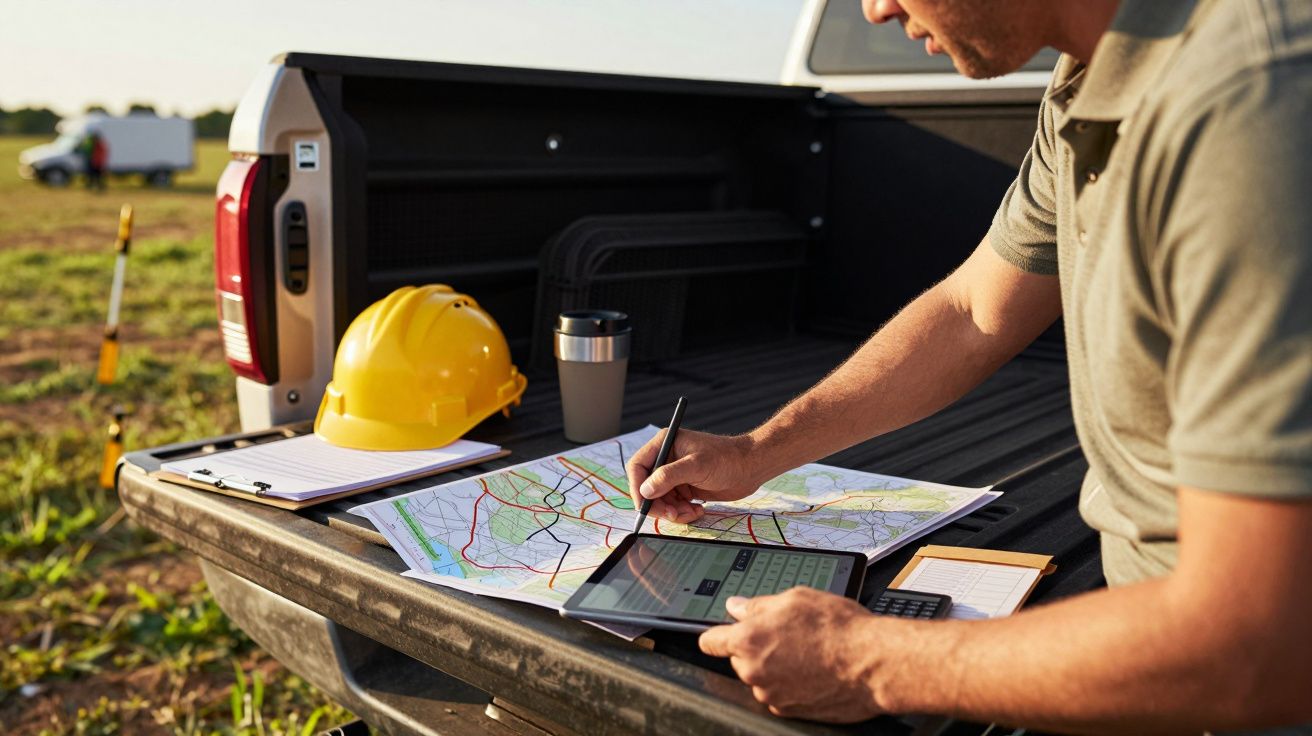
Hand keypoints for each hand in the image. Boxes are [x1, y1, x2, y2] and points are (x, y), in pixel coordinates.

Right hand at [625, 429, 763, 523]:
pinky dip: (682, 512)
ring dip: (673, 511)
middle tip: (673, 515)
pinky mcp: (685, 488)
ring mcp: (676, 475)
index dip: (638, 487)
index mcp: (665, 444)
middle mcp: (667, 459)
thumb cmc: (727, 459)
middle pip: (647, 487)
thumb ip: (668, 476)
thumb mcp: (696, 466)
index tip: (644, 506)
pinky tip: (698, 510)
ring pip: (660, 500)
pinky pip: (673, 505)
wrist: (751, 468)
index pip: (638, 466)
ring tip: (691, 512)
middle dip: (658, 504)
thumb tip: (645, 490)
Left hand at [699, 588, 886, 721]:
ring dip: (774, 667)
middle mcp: (754, 671)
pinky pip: (779, 694)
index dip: (715, 635)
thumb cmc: (839, 628)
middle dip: (755, 648)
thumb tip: (737, 607)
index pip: (710, 641)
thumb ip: (758, 605)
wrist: (872, 663)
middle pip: (739, 659)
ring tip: (806, 652)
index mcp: (748, 639)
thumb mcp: (796, 599)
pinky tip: (812, 671)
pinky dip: (789, 685)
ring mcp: (771, 694)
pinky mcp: (789, 711)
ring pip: (760, 677)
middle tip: (786, 635)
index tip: (717, 635)